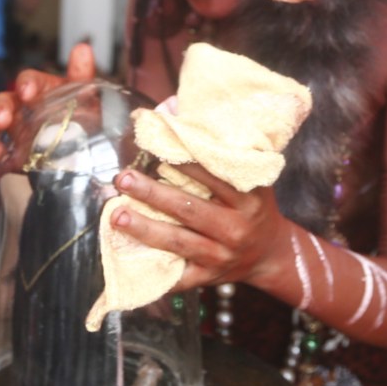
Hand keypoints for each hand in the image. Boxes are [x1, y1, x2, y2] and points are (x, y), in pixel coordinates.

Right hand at [0, 42, 94, 180]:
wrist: (81, 150)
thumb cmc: (81, 116)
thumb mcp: (87, 98)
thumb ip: (82, 75)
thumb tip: (83, 48)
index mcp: (40, 92)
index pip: (29, 80)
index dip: (27, 84)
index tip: (27, 92)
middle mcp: (21, 109)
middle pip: (3, 103)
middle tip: (1, 120)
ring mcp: (11, 134)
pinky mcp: (8, 157)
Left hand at [110, 163, 288, 291]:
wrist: (270, 253)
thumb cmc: (251, 205)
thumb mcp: (248, 177)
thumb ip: (216, 149)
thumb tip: (171, 107)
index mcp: (248, 199)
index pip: (214, 178)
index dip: (184, 164)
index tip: (157, 150)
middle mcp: (236, 228)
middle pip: (190, 210)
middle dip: (153, 194)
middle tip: (123, 179)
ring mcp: (222, 255)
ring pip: (179, 242)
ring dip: (145, 229)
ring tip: (116, 215)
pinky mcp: (208, 277)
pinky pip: (178, 277)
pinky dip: (155, 271)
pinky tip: (128, 259)